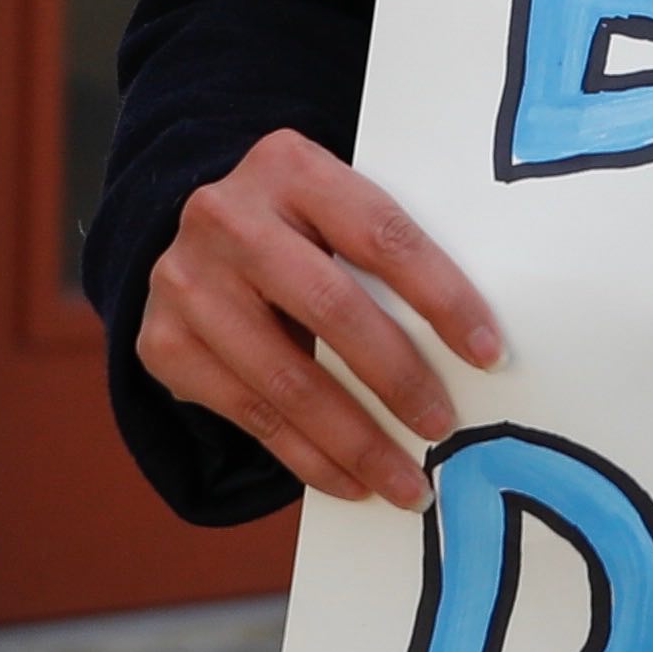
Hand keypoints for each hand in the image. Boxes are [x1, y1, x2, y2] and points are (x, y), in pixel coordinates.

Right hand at [136, 130, 504, 508]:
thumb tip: (473, 347)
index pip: (380, 233)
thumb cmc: (297, 232)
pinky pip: (251, 416)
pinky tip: (351, 481)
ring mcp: (186, 281)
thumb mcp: (332, 211)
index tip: (488, 354)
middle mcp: (228, 217)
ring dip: (357, 442)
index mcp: (289, 167)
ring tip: (406, 484)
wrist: (195, 241)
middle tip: (443, 427)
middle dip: (397, 378)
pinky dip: (309, 458)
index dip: (441, 296)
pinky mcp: (164, 344)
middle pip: (331, 307)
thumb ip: (383, 254)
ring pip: (287, 379)